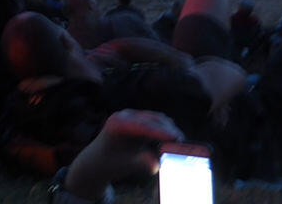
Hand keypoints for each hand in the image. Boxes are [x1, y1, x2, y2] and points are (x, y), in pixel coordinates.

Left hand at [64, 110, 185, 199]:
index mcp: (117, 123)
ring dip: (168, 129)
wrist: (98, 160)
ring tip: (179, 144)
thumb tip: (155, 162)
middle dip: (168, 130)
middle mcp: (124, 115)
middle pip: (152, 119)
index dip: (160, 131)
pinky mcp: (138, 120)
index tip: (175, 138)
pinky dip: (165, 131)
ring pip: (156, 119)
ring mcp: (131, 116)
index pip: (142, 125)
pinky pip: (156, 123)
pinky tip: (171, 142)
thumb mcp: (124, 165)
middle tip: (183, 143)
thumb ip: (140, 163)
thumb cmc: (109, 163)